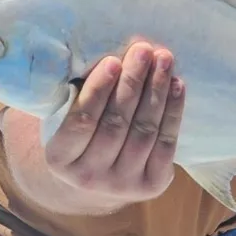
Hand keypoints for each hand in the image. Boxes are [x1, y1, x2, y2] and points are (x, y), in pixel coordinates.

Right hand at [43, 41, 185, 204]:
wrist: (98, 178)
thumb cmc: (81, 132)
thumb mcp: (66, 117)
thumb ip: (79, 93)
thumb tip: (109, 51)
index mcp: (59, 158)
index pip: (81, 121)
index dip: (98, 90)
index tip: (113, 60)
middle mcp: (88, 178)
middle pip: (116, 124)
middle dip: (132, 83)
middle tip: (144, 50)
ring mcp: (122, 184)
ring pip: (143, 132)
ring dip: (156, 91)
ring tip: (163, 59)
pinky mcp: (152, 185)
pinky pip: (166, 145)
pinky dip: (173, 112)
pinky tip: (176, 85)